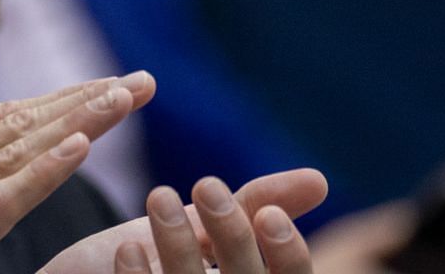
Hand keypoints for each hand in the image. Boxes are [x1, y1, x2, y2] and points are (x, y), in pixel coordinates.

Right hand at [0, 73, 156, 271]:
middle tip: (140, 82)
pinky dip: (42, 171)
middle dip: (84, 100)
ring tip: (126, 98)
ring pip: (17, 151)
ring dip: (80, 121)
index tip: (111, 87)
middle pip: (18, 125)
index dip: (61, 102)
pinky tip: (79, 149)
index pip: (2, 122)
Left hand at [42, 170, 329, 273]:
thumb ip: (258, 208)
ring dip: (177, 245)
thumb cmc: (171, 264)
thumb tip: (317, 180)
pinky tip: (127, 247)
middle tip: (206, 181)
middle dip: (231, 237)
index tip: (268, 215)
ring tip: (159, 194)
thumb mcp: (212, 236)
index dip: (286, 255)